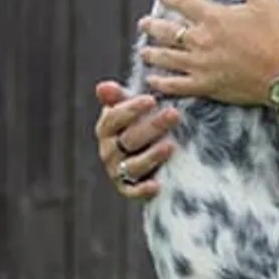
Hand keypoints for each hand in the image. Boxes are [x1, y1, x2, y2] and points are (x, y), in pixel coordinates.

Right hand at [94, 81, 179, 198]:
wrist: (152, 155)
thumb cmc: (141, 124)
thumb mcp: (133, 109)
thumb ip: (120, 98)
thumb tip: (103, 87)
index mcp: (106, 129)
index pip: (114, 118)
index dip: (131, 109)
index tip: (152, 99)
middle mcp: (109, 151)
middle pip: (129, 140)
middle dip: (152, 127)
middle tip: (174, 114)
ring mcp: (118, 171)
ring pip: (132, 166)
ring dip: (151, 156)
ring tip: (171, 146)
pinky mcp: (129, 189)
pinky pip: (133, 191)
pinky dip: (143, 190)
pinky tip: (156, 185)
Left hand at [138, 0, 278, 105]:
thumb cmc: (277, 36)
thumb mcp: (265, 0)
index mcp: (213, 17)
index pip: (181, 2)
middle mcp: (200, 40)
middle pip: (166, 30)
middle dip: (152, 26)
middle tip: (143, 24)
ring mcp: (200, 64)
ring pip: (166, 57)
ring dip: (152, 52)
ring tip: (144, 51)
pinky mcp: (205, 85)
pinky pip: (175, 85)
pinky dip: (161, 82)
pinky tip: (153, 79)